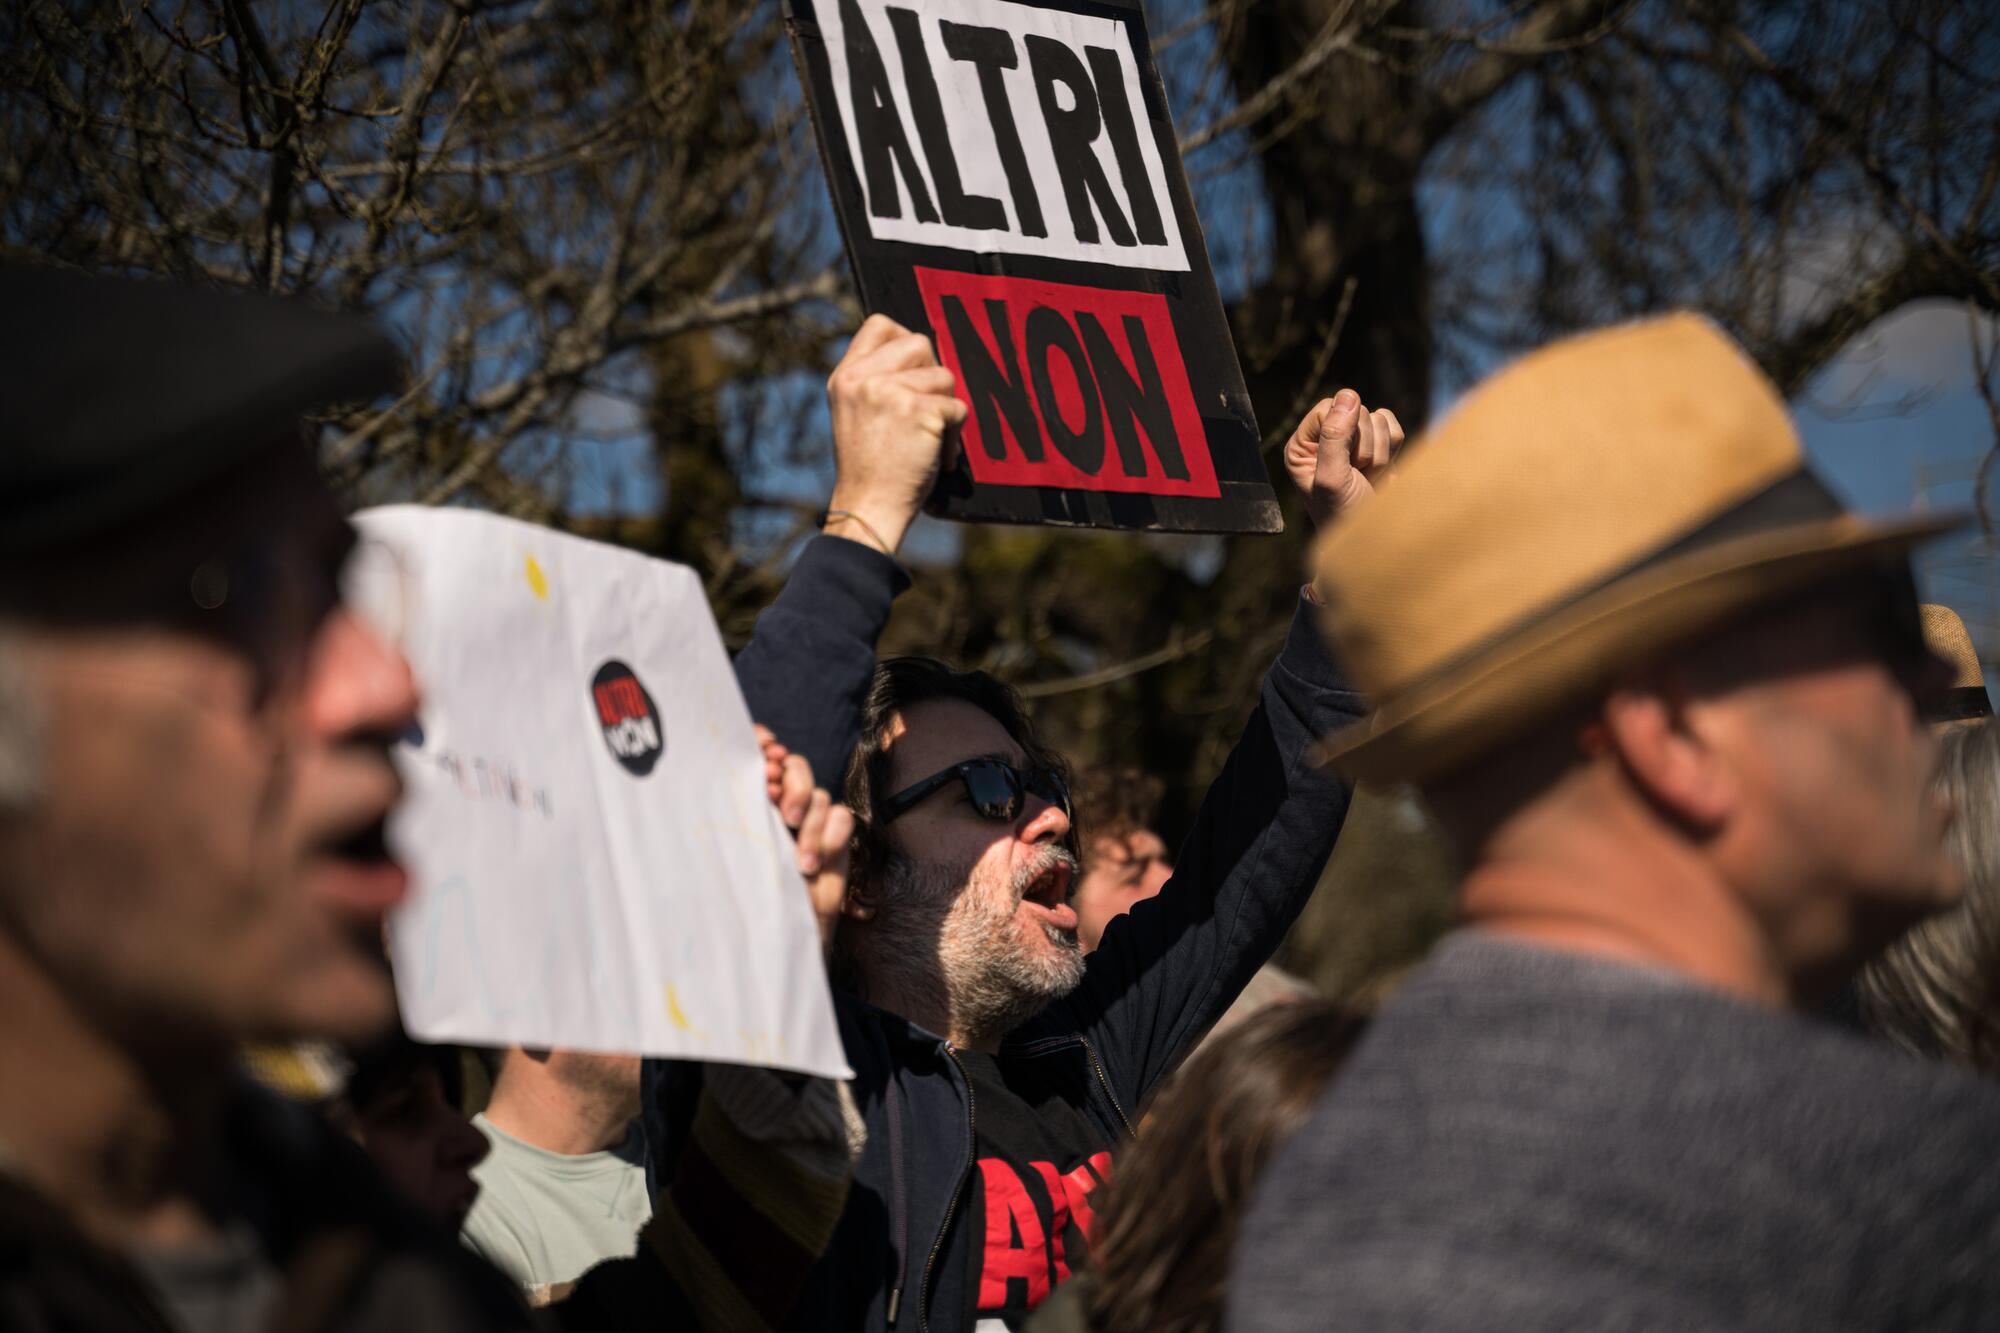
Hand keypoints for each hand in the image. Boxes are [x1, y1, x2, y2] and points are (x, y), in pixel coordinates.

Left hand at [754, 725, 853, 952]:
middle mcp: (778, 810)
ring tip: (802, 865)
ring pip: (819, 796)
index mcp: (746, 806)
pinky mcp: (835, 841)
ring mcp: (809, 824)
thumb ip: (736, 828)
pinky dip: (833, 833)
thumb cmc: (748, 909)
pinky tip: (822, 859)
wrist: (784, 945)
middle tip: (787, 818)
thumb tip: (722, 793)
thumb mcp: (734, 866)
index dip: (762, 746)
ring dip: (813, 826)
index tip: (763, 749)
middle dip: (794, 786)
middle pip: (793, 769)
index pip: (756, 760)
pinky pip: (842, 817)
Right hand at [824, 314, 967, 554]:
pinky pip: (958, 408)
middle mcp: (863, 378)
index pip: (879, 324)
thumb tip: (920, 351)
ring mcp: (889, 391)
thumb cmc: (869, 467)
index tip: (913, 370)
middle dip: (932, 377)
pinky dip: (956, 436)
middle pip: (920, 343)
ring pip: (944, 377)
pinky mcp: (917, 410)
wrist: (868, 507)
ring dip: (946, 410)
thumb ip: (876, 380)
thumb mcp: (854, 412)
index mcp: (845, 376)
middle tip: (924, 412)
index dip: (904, 340)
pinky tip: (938, 458)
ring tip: (930, 440)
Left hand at [1283, 390, 1402, 527]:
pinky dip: (1393, 450)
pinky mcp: (1376, 446)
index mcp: (1302, 445)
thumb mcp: (1333, 478)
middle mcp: (1323, 439)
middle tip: (1358, 477)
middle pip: (1357, 411)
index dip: (1346, 433)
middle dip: (1365, 449)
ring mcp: (1351, 441)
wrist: (1374, 541)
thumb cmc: (1343, 516)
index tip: (1346, 465)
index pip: (1330, 407)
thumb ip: (1335, 437)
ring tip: (1368, 479)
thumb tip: (1348, 395)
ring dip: (1380, 454)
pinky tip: (1380, 474)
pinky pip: (1392, 426)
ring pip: (1377, 419)